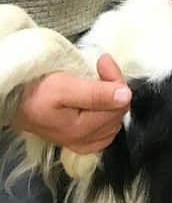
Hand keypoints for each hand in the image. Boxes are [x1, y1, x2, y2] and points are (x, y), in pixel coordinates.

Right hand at [12, 54, 130, 153]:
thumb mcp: (65, 87)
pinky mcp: (79, 140)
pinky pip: (105, 130)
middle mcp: (85, 142)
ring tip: (99, 79)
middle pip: (118, 113)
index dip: (116, 79)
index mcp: (81, 131)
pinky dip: (107, 112)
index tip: (103, 60)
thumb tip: (126, 95)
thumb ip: (96, 93)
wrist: (14, 100)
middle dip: (115, 86)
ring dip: (112, 96)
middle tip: (102, 65)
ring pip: (115, 119)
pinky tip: (100, 100)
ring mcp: (82, 143)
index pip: (119, 106)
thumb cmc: (37, 91)